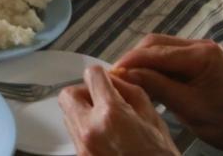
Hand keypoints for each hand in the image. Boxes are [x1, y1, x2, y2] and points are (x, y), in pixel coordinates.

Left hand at [60, 64, 179, 155]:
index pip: (92, 76)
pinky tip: (104, 135)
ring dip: (82, 111)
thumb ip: (132, 93)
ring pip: (68, 115)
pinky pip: (75, 135)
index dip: (101, 75)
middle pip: (68, 95)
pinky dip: (85, 129)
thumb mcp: (154, 120)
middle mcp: (90, 130)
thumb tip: (116, 81)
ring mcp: (83, 148)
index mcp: (111, 115)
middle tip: (100, 98)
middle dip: (83, 92)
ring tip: (104, 119)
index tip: (106, 79)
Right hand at [114, 35, 222, 155]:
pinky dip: (155, 67)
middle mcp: (202, 47)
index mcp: (203, 55)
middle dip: (135, 58)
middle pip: (157, 44)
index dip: (132, 61)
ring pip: (161, 49)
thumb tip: (127, 73)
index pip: (157, 52)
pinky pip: (170, 57)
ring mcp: (202, 51)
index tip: (112, 71)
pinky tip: (146, 80)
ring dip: (144, 62)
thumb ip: (157, 86)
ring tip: (127, 78)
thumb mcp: (188, 108)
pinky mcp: (200, 60)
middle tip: (117, 75)